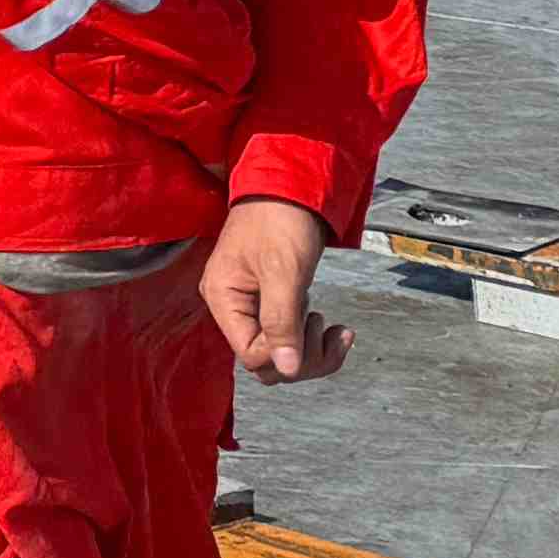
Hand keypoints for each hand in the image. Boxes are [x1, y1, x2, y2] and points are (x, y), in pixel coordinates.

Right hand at [203, 197, 346, 381]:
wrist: (290, 188)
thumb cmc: (280, 220)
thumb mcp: (283, 270)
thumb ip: (281, 321)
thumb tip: (286, 369)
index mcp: (223, 298)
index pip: (250, 353)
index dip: (284, 354)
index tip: (310, 327)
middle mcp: (233, 307)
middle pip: (266, 360)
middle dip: (304, 357)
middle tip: (330, 332)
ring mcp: (252, 306)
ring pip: (282, 355)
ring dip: (314, 351)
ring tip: (334, 329)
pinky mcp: (271, 303)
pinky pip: (291, 339)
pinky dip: (315, 340)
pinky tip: (333, 328)